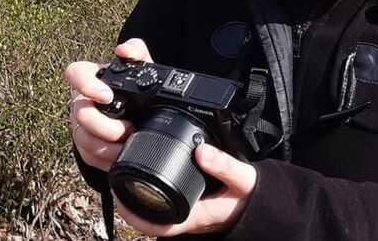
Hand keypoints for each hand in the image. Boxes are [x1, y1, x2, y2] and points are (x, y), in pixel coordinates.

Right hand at [65, 39, 153, 171]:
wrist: (140, 117)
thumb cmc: (135, 89)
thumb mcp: (141, 68)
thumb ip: (136, 50)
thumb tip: (124, 50)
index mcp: (90, 79)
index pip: (74, 74)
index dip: (86, 85)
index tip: (107, 96)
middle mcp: (81, 102)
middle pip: (80, 114)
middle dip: (106, 126)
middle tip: (129, 128)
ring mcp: (80, 126)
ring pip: (83, 139)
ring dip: (108, 146)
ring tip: (129, 143)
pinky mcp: (85, 148)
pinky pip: (89, 157)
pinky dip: (107, 159)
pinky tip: (122, 155)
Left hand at [115, 142, 257, 235]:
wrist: (266, 207)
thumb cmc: (253, 199)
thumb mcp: (244, 179)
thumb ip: (224, 165)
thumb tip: (201, 151)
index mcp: (195, 216)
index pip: (157, 226)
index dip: (133, 216)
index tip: (117, 198)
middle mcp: (188, 218)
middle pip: (149, 219)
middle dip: (127, 204)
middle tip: (112, 181)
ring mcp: (188, 214)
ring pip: (154, 212)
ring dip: (136, 199)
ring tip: (122, 176)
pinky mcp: (190, 206)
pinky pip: (165, 204)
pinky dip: (151, 194)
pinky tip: (145, 176)